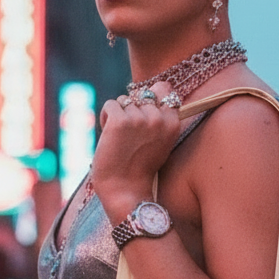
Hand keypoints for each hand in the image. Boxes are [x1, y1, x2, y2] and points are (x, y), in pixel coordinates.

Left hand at [93, 81, 181, 218]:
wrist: (125, 190)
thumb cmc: (140, 168)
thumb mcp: (160, 141)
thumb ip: (160, 118)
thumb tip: (151, 92)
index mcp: (173, 122)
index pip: (163, 89)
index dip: (150, 99)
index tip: (143, 118)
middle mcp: (159, 118)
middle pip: (141, 94)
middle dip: (133, 109)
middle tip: (130, 135)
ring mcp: (140, 118)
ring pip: (125, 100)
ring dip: (118, 115)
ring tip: (120, 139)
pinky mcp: (120, 121)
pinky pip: (110, 105)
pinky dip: (105, 118)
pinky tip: (109, 136)